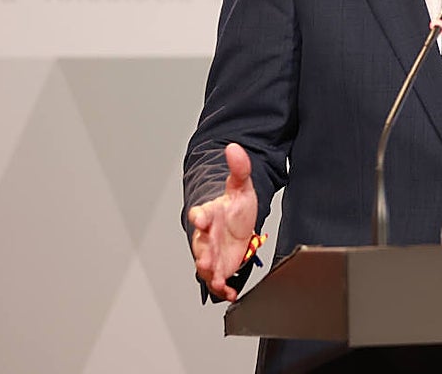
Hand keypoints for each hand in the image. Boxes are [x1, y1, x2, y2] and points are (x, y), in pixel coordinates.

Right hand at [188, 142, 257, 301]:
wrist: (239, 225)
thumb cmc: (235, 208)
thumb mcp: (241, 187)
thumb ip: (239, 169)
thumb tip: (234, 148)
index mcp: (209, 215)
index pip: (200, 215)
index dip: (199, 217)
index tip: (200, 218)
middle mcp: (206, 237)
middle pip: (201, 245)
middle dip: (203, 253)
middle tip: (207, 260)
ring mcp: (212, 253)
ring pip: (206, 265)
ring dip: (210, 273)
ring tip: (216, 279)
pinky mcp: (221, 268)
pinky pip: (218, 280)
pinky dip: (223, 288)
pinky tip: (230, 292)